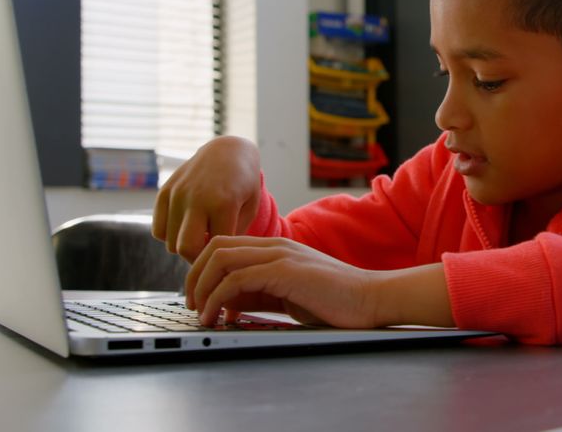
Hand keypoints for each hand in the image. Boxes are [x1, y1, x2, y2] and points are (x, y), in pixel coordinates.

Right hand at [152, 136, 260, 261]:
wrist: (228, 151)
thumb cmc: (244, 184)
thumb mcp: (249, 209)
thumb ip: (233, 235)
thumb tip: (213, 262)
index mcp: (223, 204)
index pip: (213, 248)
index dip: (219, 259)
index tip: (225, 261)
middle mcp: (196, 198)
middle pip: (185, 249)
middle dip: (197, 259)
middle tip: (208, 255)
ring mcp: (177, 194)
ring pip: (170, 242)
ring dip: (184, 247)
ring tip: (201, 239)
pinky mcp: (164, 191)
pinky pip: (159, 229)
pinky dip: (170, 235)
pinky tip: (186, 228)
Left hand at [184, 236, 379, 327]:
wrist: (371, 298)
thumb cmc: (336, 300)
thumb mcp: (287, 295)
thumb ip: (259, 294)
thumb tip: (228, 304)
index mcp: (275, 247)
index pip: (224, 246)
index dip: (202, 271)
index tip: (197, 298)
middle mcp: (274, 245)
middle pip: (215, 247)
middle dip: (194, 277)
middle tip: (190, 305)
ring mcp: (280, 254)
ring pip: (221, 259)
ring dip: (201, 287)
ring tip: (200, 313)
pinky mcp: (285, 270)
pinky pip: (237, 278)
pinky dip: (219, 298)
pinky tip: (219, 316)